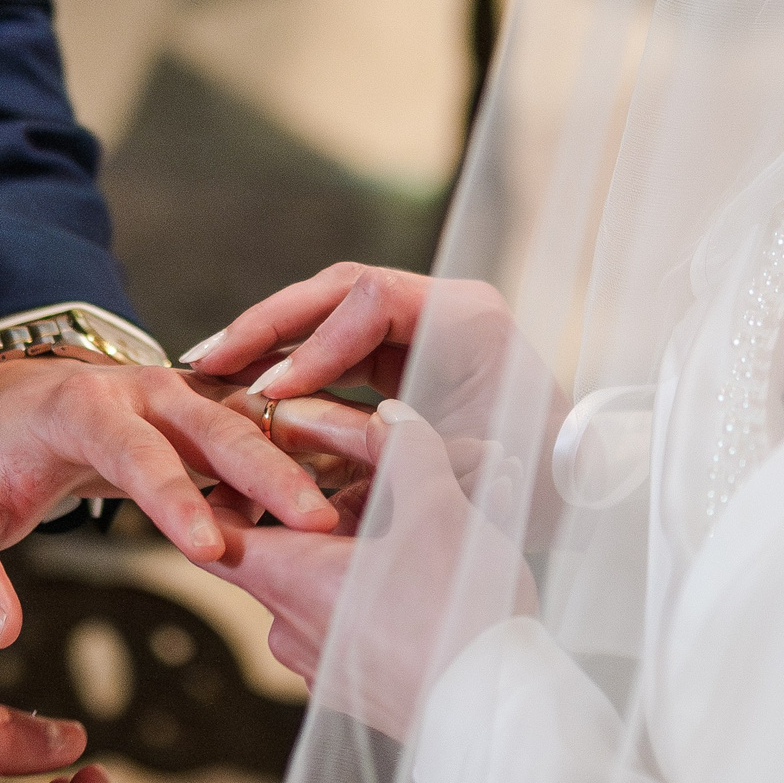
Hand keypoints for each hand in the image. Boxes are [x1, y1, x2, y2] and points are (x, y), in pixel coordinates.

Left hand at [0, 358, 339, 647]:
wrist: (13, 398)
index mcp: (82, 406)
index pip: (134, 452)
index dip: (173, 498)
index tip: (209, 548)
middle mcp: (145, 389)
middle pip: (216, 425)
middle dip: (269, 471)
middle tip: (317, 521)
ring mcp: (184, 394)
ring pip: (253, 424)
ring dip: (298, 464)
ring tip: (349, 514)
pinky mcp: (208, 411)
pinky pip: (263, 432)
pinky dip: (298, 461)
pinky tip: (338, 506)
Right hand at [185, 263, 563, 456]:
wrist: (573, 489)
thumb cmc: (535, 481)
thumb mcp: (469, 465)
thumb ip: (392, 445)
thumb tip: (303, 430)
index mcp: (466, 316)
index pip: (368, 300)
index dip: (313, 343)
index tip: (272, 390)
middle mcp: (443, 306)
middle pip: (337, 292)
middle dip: (269, 325)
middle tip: (210, 361)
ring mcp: (424, 324)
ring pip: (329, 311)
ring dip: (270, 337)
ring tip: (210, 367)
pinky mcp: (407, 350)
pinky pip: (337, 341)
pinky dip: (291, 360)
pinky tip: (247, 384)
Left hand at [202, 402, 536, 739]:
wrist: (496, 719)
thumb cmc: (456, 613)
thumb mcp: (436, 509)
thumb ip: (405, 452)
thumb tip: (388, 416)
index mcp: (285, 579)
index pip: (213, 527)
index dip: (229, 485)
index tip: (260, 458)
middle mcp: (288, 629)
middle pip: (292, 547)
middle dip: (348, 504)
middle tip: (402, 476)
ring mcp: (323, 667)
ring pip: (335, 585)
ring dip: (380, 545)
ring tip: (451, 514)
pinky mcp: (360, 693)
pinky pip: (361, 626)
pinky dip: (393, 592)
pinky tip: (451, 573)